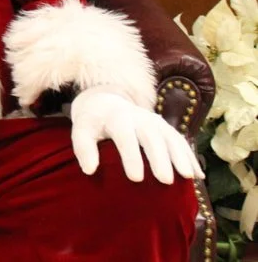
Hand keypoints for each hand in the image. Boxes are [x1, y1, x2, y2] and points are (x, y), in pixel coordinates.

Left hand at [70, 85, 203, 183]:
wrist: (106, 101)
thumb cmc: (93, 122)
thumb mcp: (82, 130)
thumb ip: (83, 148)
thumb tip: (89, 170)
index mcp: (117, 117)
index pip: (125, 137)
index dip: (131, 157)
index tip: (136, 178)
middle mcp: (139, 117)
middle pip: (152, 137)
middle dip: (160, 158)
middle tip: (165, 180)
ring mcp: (155, 121)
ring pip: (171, 137)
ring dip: (181, 156)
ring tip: (188, 177)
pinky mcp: (166, 127)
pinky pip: (181, 141)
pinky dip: (190, 157)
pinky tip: (198, 175)